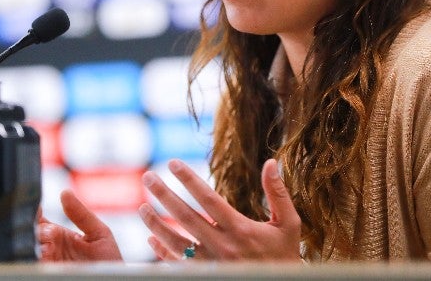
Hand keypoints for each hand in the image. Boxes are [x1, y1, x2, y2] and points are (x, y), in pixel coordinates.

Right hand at [38, 189, 122, 261]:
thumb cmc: (108, 261)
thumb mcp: (99, 233)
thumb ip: (81, 214)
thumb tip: (65, 192)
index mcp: (59, 235)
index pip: (39, 221)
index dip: (34, 213)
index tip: (36, 207)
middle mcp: (51, 249)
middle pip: (32, 234)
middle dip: (37, 231)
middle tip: (49, 233)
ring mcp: (49, 262)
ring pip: (31, 250)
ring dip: (36, 245)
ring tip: (49, 246)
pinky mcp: (49, 271)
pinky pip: (36, 263)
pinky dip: (37, 259)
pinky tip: (46, 254)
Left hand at [139, 158, 300, 261]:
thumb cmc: (284, 255)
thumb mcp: (288, 224)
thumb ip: (278, 193)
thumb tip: (271, 162)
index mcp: (240, 229)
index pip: (208, 199)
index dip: (189, 180)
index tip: (173, 163)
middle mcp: (222, 246)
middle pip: (185, 217)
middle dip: (164, 195)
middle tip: (148, 176)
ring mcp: (210, 264)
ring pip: (175, 243)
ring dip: (156, 224)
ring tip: (142, 207)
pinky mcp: (205, 277)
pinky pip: (177, 265)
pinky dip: (162, 252)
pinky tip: (151, 239)